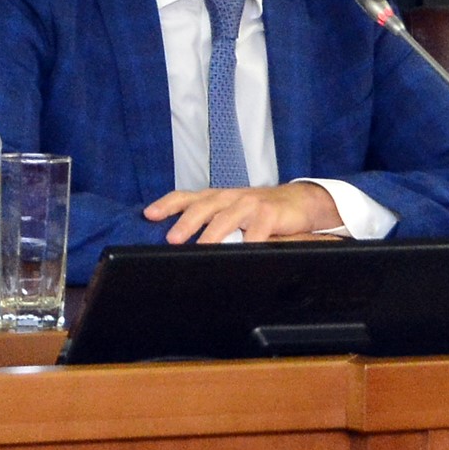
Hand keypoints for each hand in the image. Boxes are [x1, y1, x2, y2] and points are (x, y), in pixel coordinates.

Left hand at [143, 182, 341, 244]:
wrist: (299, 202)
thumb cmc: (260, 213)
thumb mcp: (232, 215)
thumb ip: (212, 225)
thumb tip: (181, 243)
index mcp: (217, 198)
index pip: (186, 197)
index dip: (167, 204)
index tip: (149, 215)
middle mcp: (230, 197)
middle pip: (203, 206)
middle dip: (186, 222)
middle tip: (172, 239)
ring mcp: (250, 203)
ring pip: (227, 217)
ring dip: (212, 233)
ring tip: (201, 249)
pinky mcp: (270, 213)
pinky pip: (257, 229)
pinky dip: (249, 242)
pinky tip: (243, 252)